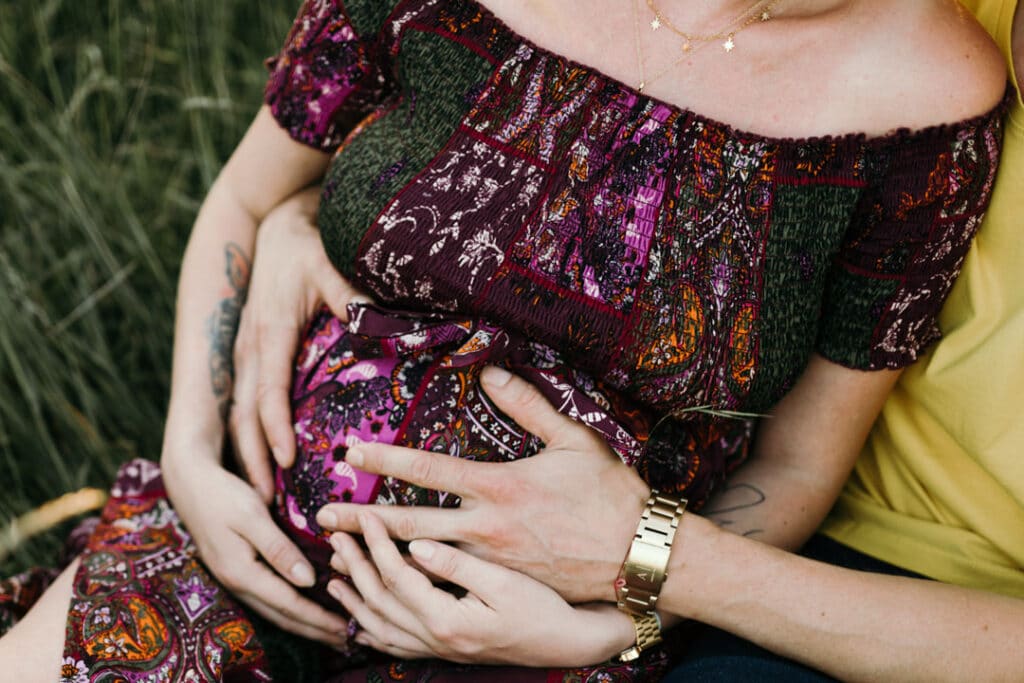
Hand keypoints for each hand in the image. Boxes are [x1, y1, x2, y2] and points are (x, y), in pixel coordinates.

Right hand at [161, 448, 349, 646]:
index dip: (318, 618)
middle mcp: (238, 583)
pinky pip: (270, 598)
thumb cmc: (223, 495)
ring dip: (305, 623)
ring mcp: (235, 579)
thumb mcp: (252, 517)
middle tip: (349, 640)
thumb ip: (278, 549)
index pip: (288, 604)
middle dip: (316, 630)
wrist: (190, 483)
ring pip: (276, 610)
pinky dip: (292, 609)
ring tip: (332, 632)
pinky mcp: (238, 570)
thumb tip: (307, 580)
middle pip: (283, 616)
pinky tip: (306, 608)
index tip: (346, 629)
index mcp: (242, 572)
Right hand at [228, 186, 370, 500]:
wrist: (273, 224)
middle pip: (243, 414)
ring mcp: (244, 352)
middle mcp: (250, 348)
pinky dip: (249, 435)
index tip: (287, 462)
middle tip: (266, 503)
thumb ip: (352, 296)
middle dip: (252, 459)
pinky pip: (244, 401)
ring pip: (238, 412)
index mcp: (269, 333)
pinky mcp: (249, 354)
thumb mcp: (329, 265)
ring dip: (246, 454)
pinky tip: (262, 459)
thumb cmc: (305, 246)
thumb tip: (379, 324)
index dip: (275, 428)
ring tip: (261, 495)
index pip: (268, 391)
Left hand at [316, 366, 650, 603]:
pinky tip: (394, 583)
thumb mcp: (574, 439)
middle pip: (409, 523)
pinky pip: (451, 583)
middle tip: (321, 518)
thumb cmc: (609, 494)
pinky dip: (417, 580)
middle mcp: (487, 527)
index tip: (348, 453)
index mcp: (499, 485)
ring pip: (423, 559)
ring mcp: (492, 562)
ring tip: (345, 556)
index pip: (428, 469)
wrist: (638, 554)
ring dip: (380, 555)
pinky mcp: (504, 585)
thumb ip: (528, 403)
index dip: (384, 460)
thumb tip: (490, 369)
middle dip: (361, 521)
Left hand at [327, 511, 633, 665]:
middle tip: (334, 533)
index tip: (362, 513)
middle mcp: (437, 638)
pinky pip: (397, 644)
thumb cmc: (546, 606)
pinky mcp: (447, 649)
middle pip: (380, 599)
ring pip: (382, 625)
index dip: (376, 541)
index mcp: (448, 618)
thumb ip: (457, 564)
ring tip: (335, 573)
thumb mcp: (506, 581)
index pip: (397, 575)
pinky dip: (373, 630)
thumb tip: (417, 544)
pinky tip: (361, 621)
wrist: (571, 643)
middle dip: (355, 564)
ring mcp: (439, 648)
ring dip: (357, 597)